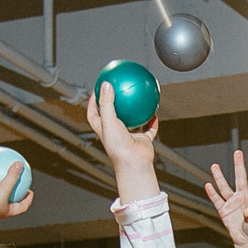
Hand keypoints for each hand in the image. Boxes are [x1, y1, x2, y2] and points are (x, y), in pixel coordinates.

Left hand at [86, 82, 160, 202]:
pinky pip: (149, 128)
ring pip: (133, 121)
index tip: (96, 91)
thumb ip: (107, 102)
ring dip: (135, 111)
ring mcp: (129, 137)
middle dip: (115, 104)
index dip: (92, 103)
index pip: (94, 114)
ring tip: (138, 97)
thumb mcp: (108, 120)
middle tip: (118, 90)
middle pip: (113, 115)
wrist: (134, 163)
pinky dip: (152, 121)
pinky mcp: (142, 140)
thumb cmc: (118, 146)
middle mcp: (116, 133)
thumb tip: (106, 84)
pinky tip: (154, 111)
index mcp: (104, 130)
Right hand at [205, 151, 247, 247]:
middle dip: (238, 166)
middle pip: (239, 178)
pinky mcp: (224, 211)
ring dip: (220, 177)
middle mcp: (242, 197)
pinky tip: (208, 185)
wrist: (247, 242)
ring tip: (215, 166)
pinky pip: (217, 200)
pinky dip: (212, 193)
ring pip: (225, 187)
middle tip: (237, 153)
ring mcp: (232, 203)